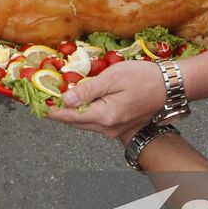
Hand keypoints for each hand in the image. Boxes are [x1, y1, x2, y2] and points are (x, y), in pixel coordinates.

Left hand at [46, 59, 165, 140]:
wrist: (171, 86)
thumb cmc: (144, 78)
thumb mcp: (113, 78)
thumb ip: (87, 90)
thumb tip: (65, 99)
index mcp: (104, 116)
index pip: (69, 116)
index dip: (51, 110)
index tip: (36, 105)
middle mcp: (108, 128)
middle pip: (75, 122)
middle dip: (59, 112)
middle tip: (44, 101)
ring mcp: (115, 130)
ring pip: (86, 124)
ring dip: (72, 113)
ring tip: (58, 100)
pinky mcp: (121, 127)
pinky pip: (97, 122)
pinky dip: (85, 113)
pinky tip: (81, 103)